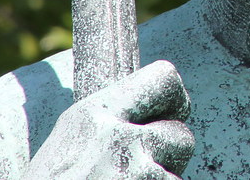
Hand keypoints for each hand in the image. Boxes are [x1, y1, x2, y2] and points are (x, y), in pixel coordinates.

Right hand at [23, 60, 193, 178]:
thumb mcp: (68, 142)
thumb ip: (109, 120)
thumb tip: (152, 109)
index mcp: (94, 115)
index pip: (164, 79)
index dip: (174, 99)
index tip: (169, 113)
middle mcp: (117, 140)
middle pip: (180, 135)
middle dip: (167, 155)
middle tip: (138, 168)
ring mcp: (135, 174)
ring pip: (175, 174)